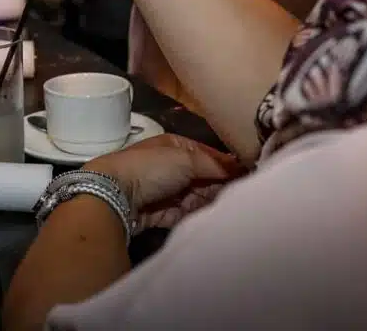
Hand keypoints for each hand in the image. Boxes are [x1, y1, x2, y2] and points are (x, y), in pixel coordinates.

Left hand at [82, 134, 241, 231]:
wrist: (113, 194)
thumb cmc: (151, 168)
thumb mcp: (187, 158)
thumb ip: (215, 164)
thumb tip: (243, 166)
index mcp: (177, 146)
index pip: (211, 156)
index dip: (230, 166)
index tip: (252, 177)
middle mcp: (173, 166)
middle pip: (206, 178)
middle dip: (222, 187)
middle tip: (243, 196)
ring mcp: (168, 191)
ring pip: (199, 197)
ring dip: (211, 202)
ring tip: (230, 208)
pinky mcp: (163, 213)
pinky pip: (187, 214)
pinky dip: (197, 216)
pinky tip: (212, 219)